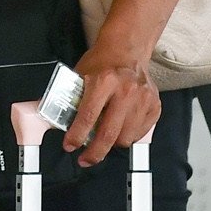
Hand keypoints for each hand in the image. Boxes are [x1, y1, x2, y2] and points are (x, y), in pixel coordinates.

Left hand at [61, 45, 159, 167]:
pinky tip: (119, 129)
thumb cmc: (102, 63)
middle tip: (85, 159)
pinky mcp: (154, 106)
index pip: (88, 116)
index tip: (70, 145)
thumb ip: (72, 99)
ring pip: (125, 138)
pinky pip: (139, 134)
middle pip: (109, 133)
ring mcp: (143, 99)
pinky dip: (128, 136)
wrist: (127, 51)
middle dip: (94, 152)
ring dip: (112, 145)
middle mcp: (126, 91)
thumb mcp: (81, 76)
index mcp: (104, 81)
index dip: (77, 136)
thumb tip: (56, 122)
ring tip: (103, 140)